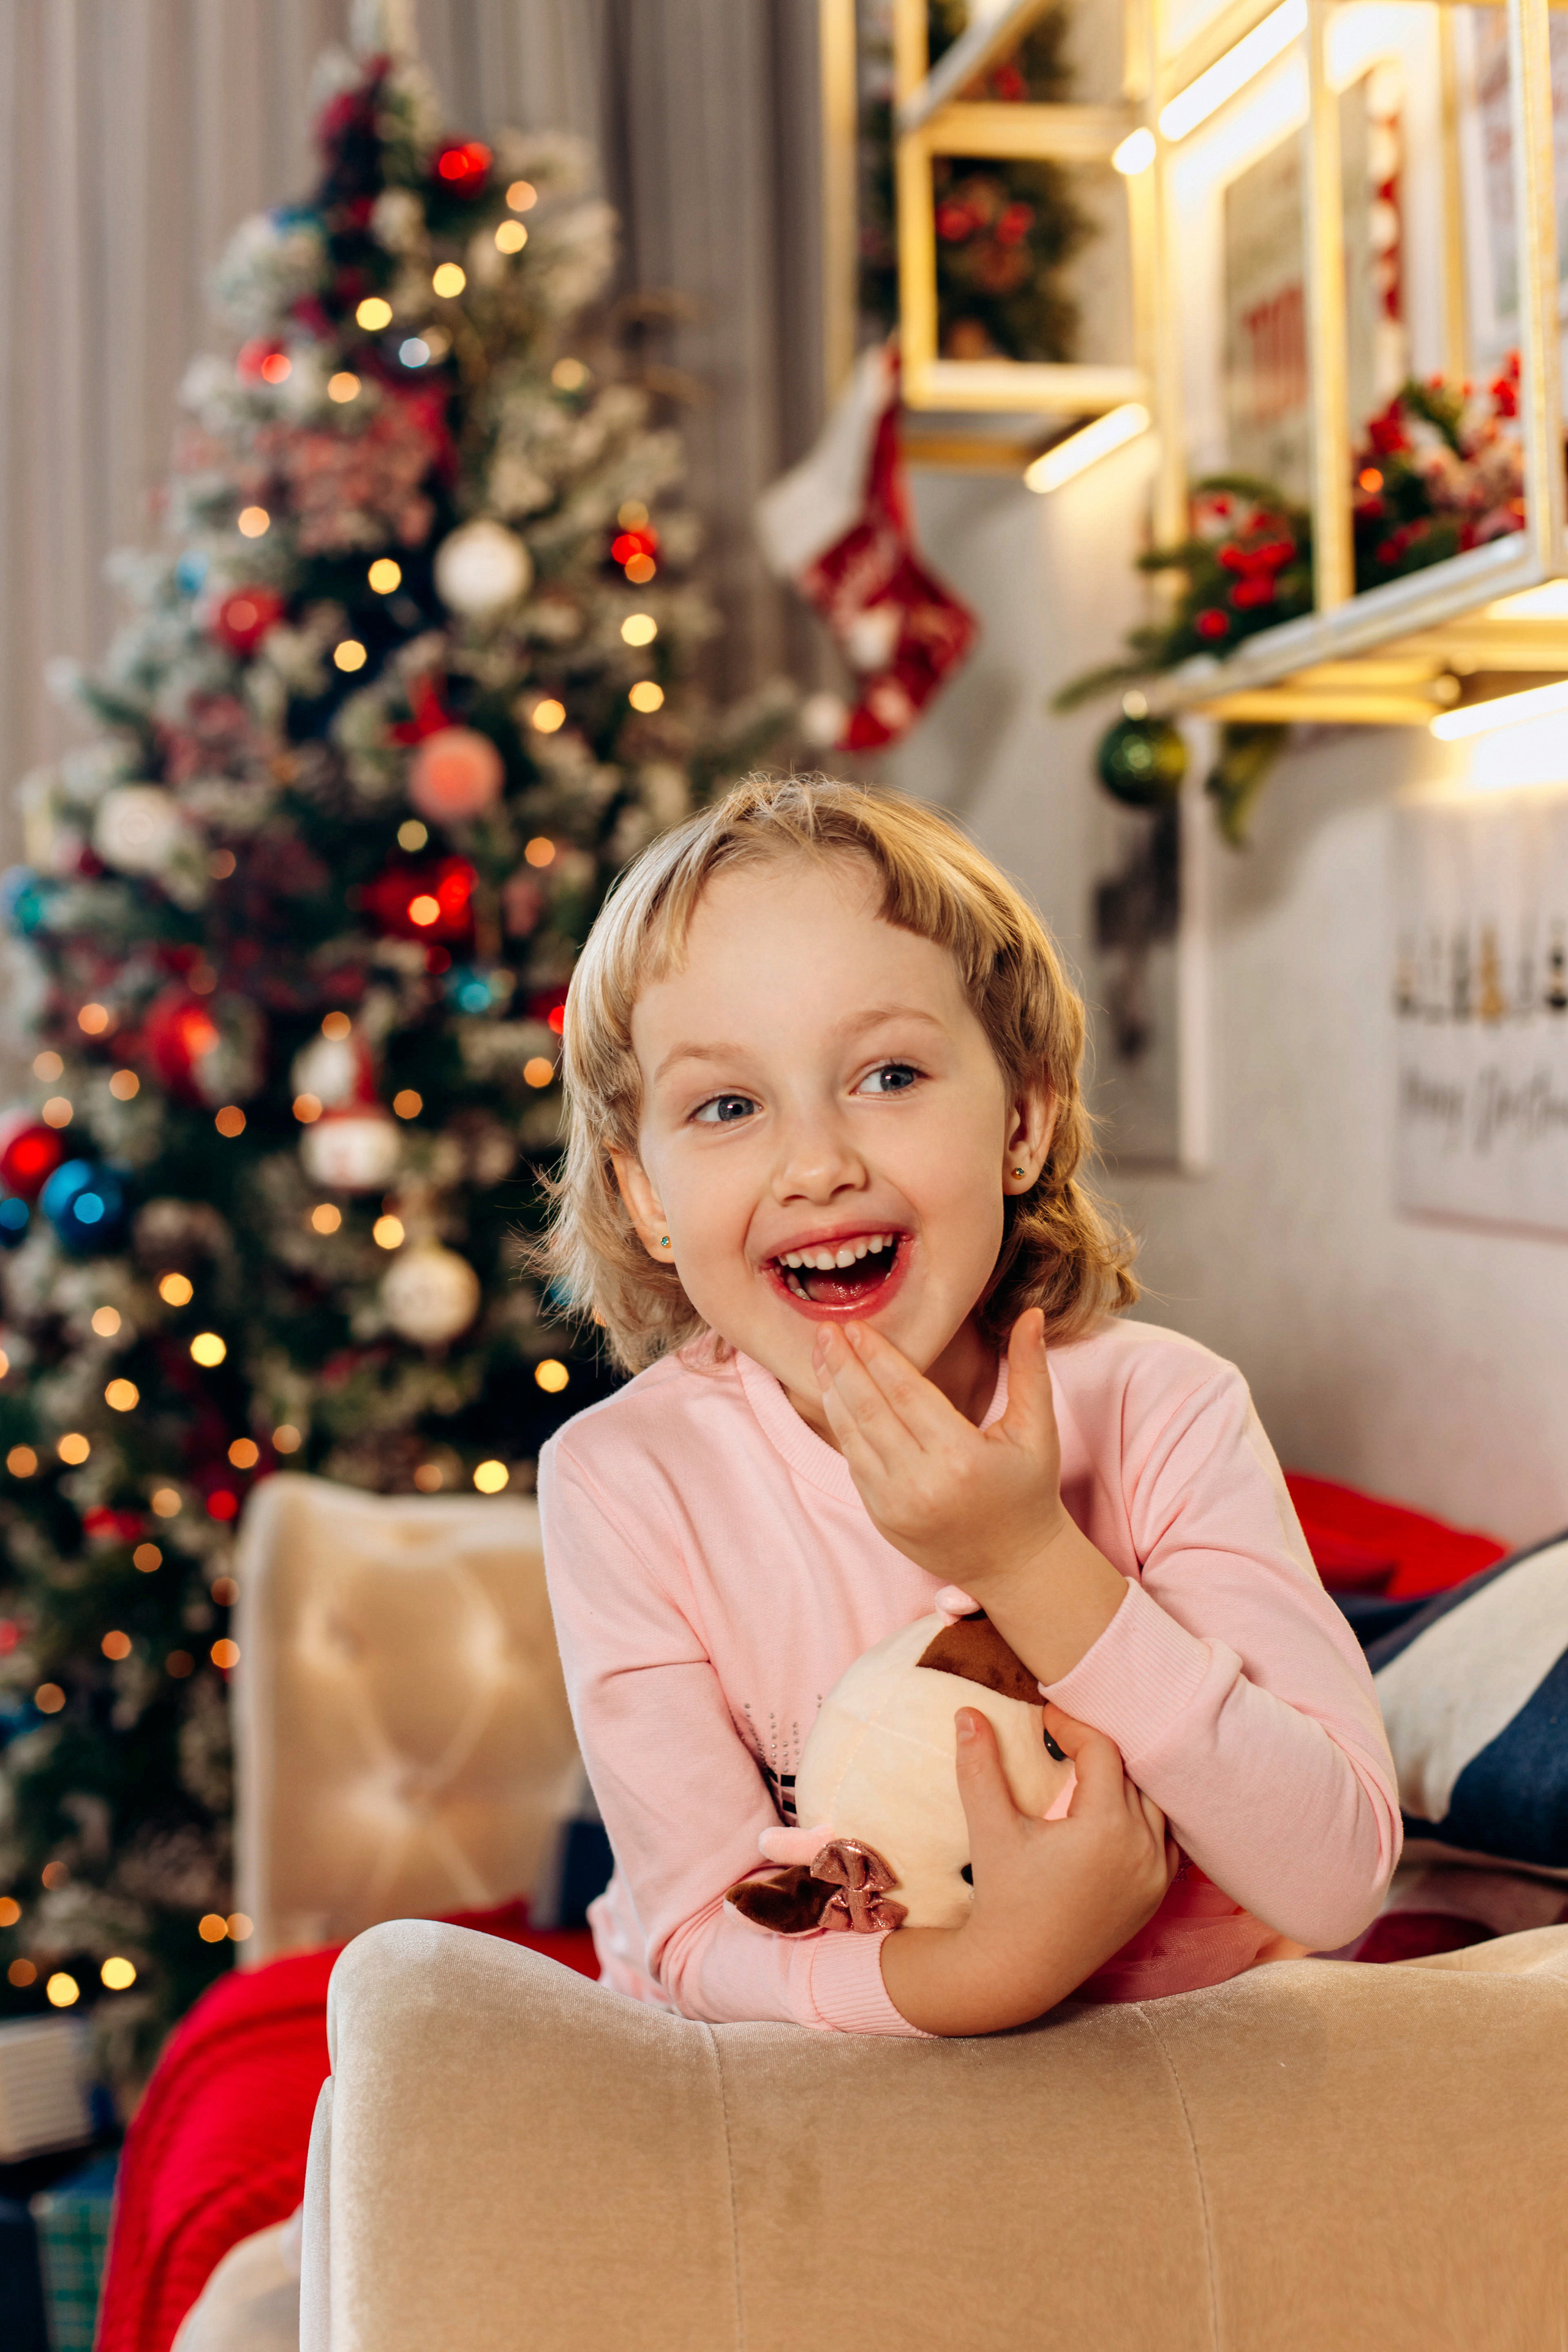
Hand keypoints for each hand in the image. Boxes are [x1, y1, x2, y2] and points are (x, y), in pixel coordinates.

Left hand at [813, 1310, 1127, 1681]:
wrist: (1016, 1565)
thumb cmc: (1029, 1491)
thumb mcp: (1038, 1431)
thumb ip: (1031, 1369)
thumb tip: (1032, 1312)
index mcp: (961, 1458)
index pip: (906, 1394)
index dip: (878, 1356)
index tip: (857, 1326)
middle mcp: (921, 1484)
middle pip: (869, 1410)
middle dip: (844, 1365)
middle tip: (826, 1329)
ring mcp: (895, 1505)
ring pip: (853, 1437)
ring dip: (833, 1391)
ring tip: (821, 1354)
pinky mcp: (881, 1518)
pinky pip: (854, 1463)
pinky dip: (840, 1427)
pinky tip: (834, 1396)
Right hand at [879, 1705, 1176, 2035]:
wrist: (1018, 1971)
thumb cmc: (1003, 1898)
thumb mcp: (989, 1828)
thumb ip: (980, 1766)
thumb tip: (968, 1713)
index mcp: (1106, 1827)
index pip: (1103, 1751)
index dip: (1073, 1727)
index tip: (1045, 1719)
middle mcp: (1142, 1849)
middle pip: (1131, 1773)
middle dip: (1098, 1750)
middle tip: (1065, 1734)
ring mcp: (1155, 1876)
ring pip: (1154, 1802)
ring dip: (1126, 1780)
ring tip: (1090, 1766)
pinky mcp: (1156, 1895)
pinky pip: (1165, 1838)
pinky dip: (1145, 1817)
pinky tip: (1116, 1809)